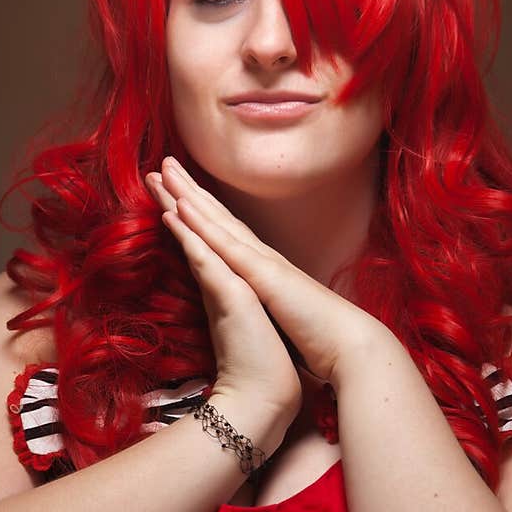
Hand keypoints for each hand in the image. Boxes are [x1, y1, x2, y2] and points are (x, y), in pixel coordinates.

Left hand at [146, 156, 386, 386]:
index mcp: (266, 271)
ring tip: (164, 170)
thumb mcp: (287, 318)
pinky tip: (180, 206)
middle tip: (164, 164)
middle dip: (190, 190)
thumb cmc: (321, 339)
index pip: (230, 235)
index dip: (205, 213)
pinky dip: (202, 224)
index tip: (180, 194)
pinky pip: (226, 245)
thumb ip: (272, 306)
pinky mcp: (264, 276)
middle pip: (220, 218)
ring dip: (189, 195)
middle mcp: (263, 259)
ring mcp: (263, 263)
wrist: (348, 347)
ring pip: (219, 222)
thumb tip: (263, 309)